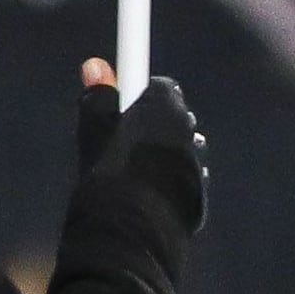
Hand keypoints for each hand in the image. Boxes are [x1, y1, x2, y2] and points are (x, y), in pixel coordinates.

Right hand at [74, 62, 208, 224]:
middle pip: (172, 117)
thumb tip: (94, 65)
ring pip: (178, 149)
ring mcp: (197, 163)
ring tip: (133, 175)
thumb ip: (99, 98)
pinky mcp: (199, 194)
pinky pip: (182, 179)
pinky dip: (169, 182)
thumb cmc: (111, 174)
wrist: (134, 229)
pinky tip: (147, 197)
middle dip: (153, 125)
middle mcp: (188, 130)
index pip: (159, 87)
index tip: (124, 112)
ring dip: (162, 156)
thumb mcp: (96, 132)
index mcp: (166, 107)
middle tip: (124, 145)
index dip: (140, 98)